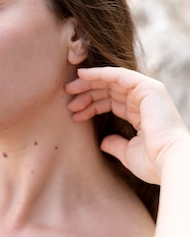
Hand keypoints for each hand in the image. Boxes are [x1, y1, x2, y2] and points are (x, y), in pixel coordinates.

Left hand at [65, 66, 188, 183]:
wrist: (169, 163)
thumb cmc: (153, 163)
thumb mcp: (128, 153)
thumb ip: (115, 145)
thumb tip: (103, 142)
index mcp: (142, 115)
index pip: (112, 103)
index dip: (92, 105)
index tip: (73, 111)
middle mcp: (145, 101)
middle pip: (110, 90)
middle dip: (87, 92)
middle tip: (68, 97)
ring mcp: (148, 92)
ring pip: (112, 81)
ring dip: (90, 83)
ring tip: (69, 89)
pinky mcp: (148, 88)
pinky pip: (119, 75)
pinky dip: (100, 73)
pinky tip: (83, 75)